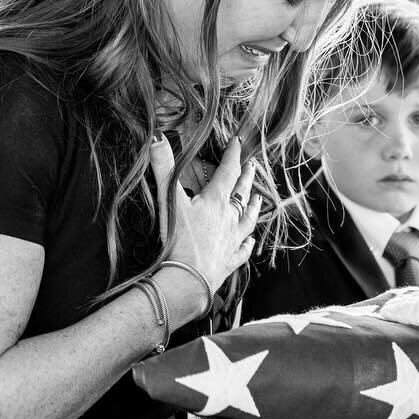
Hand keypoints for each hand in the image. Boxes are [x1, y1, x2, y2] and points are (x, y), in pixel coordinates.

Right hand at [149, 136, 260, 317]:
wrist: (188, 280)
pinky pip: (243, 249)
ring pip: (248, 220)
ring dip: (254, 207)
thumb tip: (157, 138)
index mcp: (215, 201)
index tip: (238, 143)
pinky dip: (248, 243)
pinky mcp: (230, 261)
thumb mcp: (168, 201)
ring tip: (260, 199)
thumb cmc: (178, 241)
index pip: (228, 171)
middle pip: (242, 193)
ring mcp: (232, 240)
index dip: (233, 155)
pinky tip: (252, 241)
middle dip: (247, 177)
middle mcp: (229, 218)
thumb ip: (163, 168)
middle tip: (253, 166)